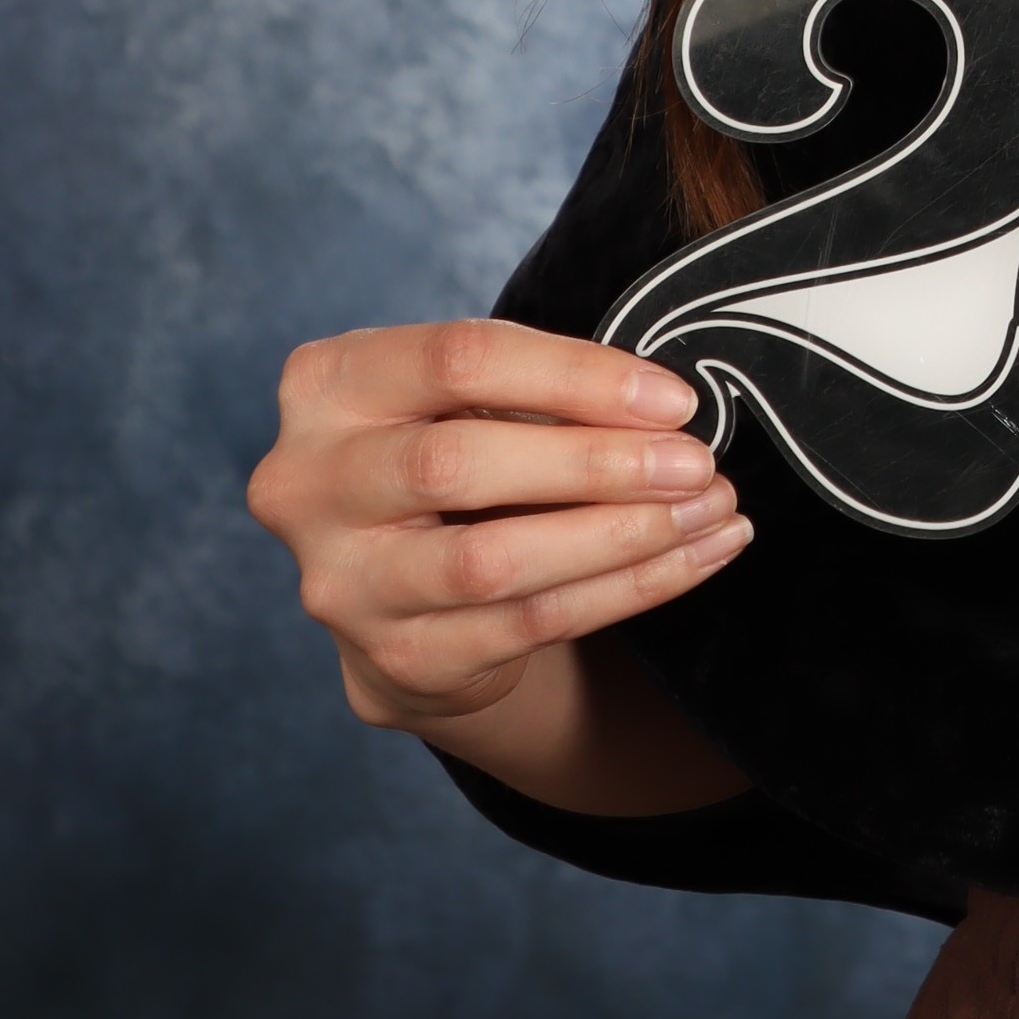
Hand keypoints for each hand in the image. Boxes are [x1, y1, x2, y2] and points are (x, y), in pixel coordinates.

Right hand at [247, 317, 751, 742]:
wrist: (406, 593)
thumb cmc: (455, 462)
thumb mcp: (473, 401)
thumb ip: (544, 393)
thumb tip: (665, 412)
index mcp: (327, 386)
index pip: (456, 358)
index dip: (575, 376)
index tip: (673, 398)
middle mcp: (306, 484)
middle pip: (458, 464)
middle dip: (597, 462)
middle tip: (697, 462)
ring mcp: (341, 583)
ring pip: (493, 561)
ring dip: (623, 535)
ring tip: (712, 510)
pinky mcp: (396, 659)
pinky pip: (530, 624)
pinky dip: (630, 588)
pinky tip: (696, 556)